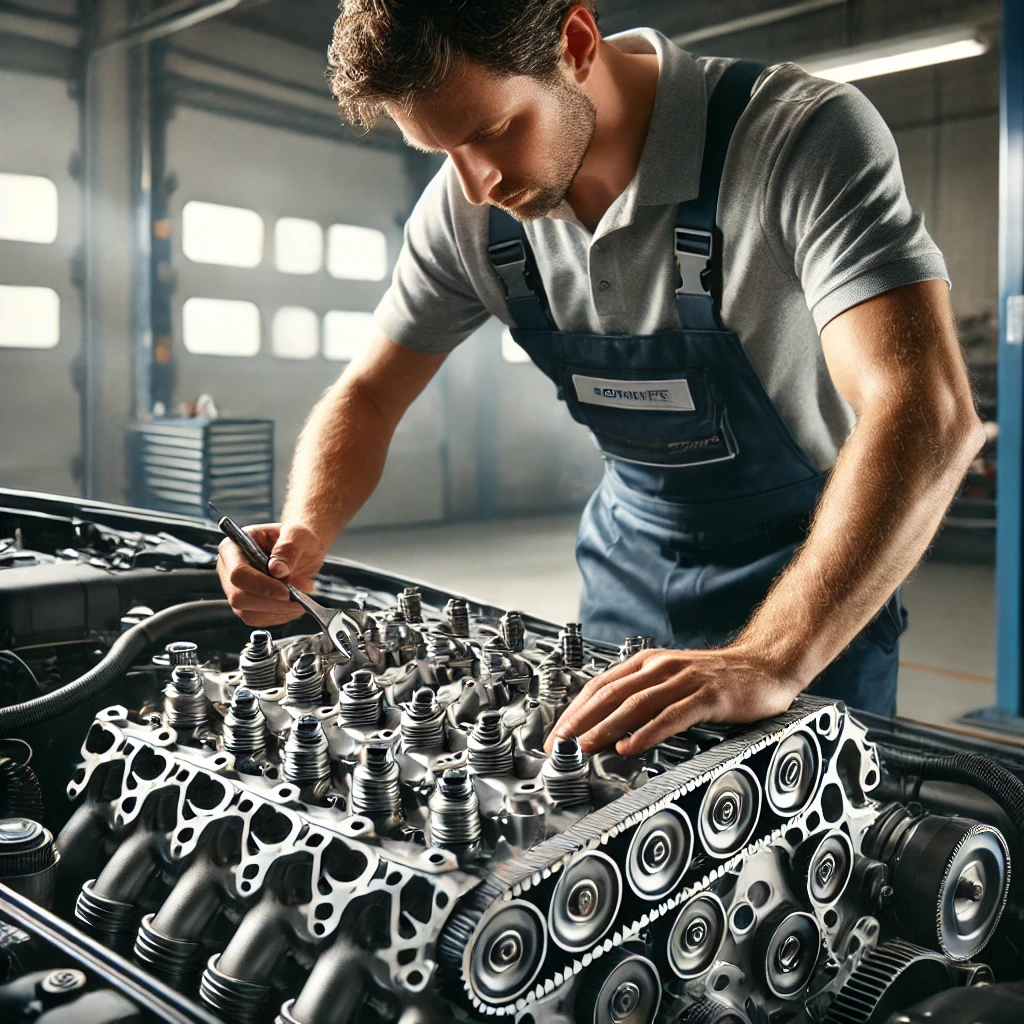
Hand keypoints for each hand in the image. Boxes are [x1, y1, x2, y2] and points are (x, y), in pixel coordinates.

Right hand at [217, 522, 328, 626]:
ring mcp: (236, 589)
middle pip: (238, 597)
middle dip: (271, 603)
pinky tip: (293, 607)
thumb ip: (287, 549)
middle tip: (297, 600)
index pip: (238, 573)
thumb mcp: (298, 535)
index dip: (261, 586)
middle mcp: (229, 569)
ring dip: (277, 612)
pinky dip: (278, 617)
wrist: (304, 549)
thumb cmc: (297, 538)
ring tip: (299, 603)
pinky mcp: (247, 604)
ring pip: (247, 613)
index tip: (286, 591)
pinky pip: (257, 619)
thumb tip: (277, 569)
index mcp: (234, 546)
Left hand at [544, 645, 802, 757]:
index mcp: (648, 663)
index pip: (601, 686)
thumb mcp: (673, 682)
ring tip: (586, 747)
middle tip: (561, 746)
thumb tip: (608, 727)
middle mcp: (661, 667)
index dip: (575, 711)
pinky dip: (647, 733)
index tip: (557, 735)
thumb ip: (644, 698)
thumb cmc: (717, 679)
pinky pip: (671, 716)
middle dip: (581, 721)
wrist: (765, 665)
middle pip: (611, 694)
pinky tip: (631, 747)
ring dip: (606, 727)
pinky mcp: (707, 696)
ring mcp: (684, 680)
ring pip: (636, 704)